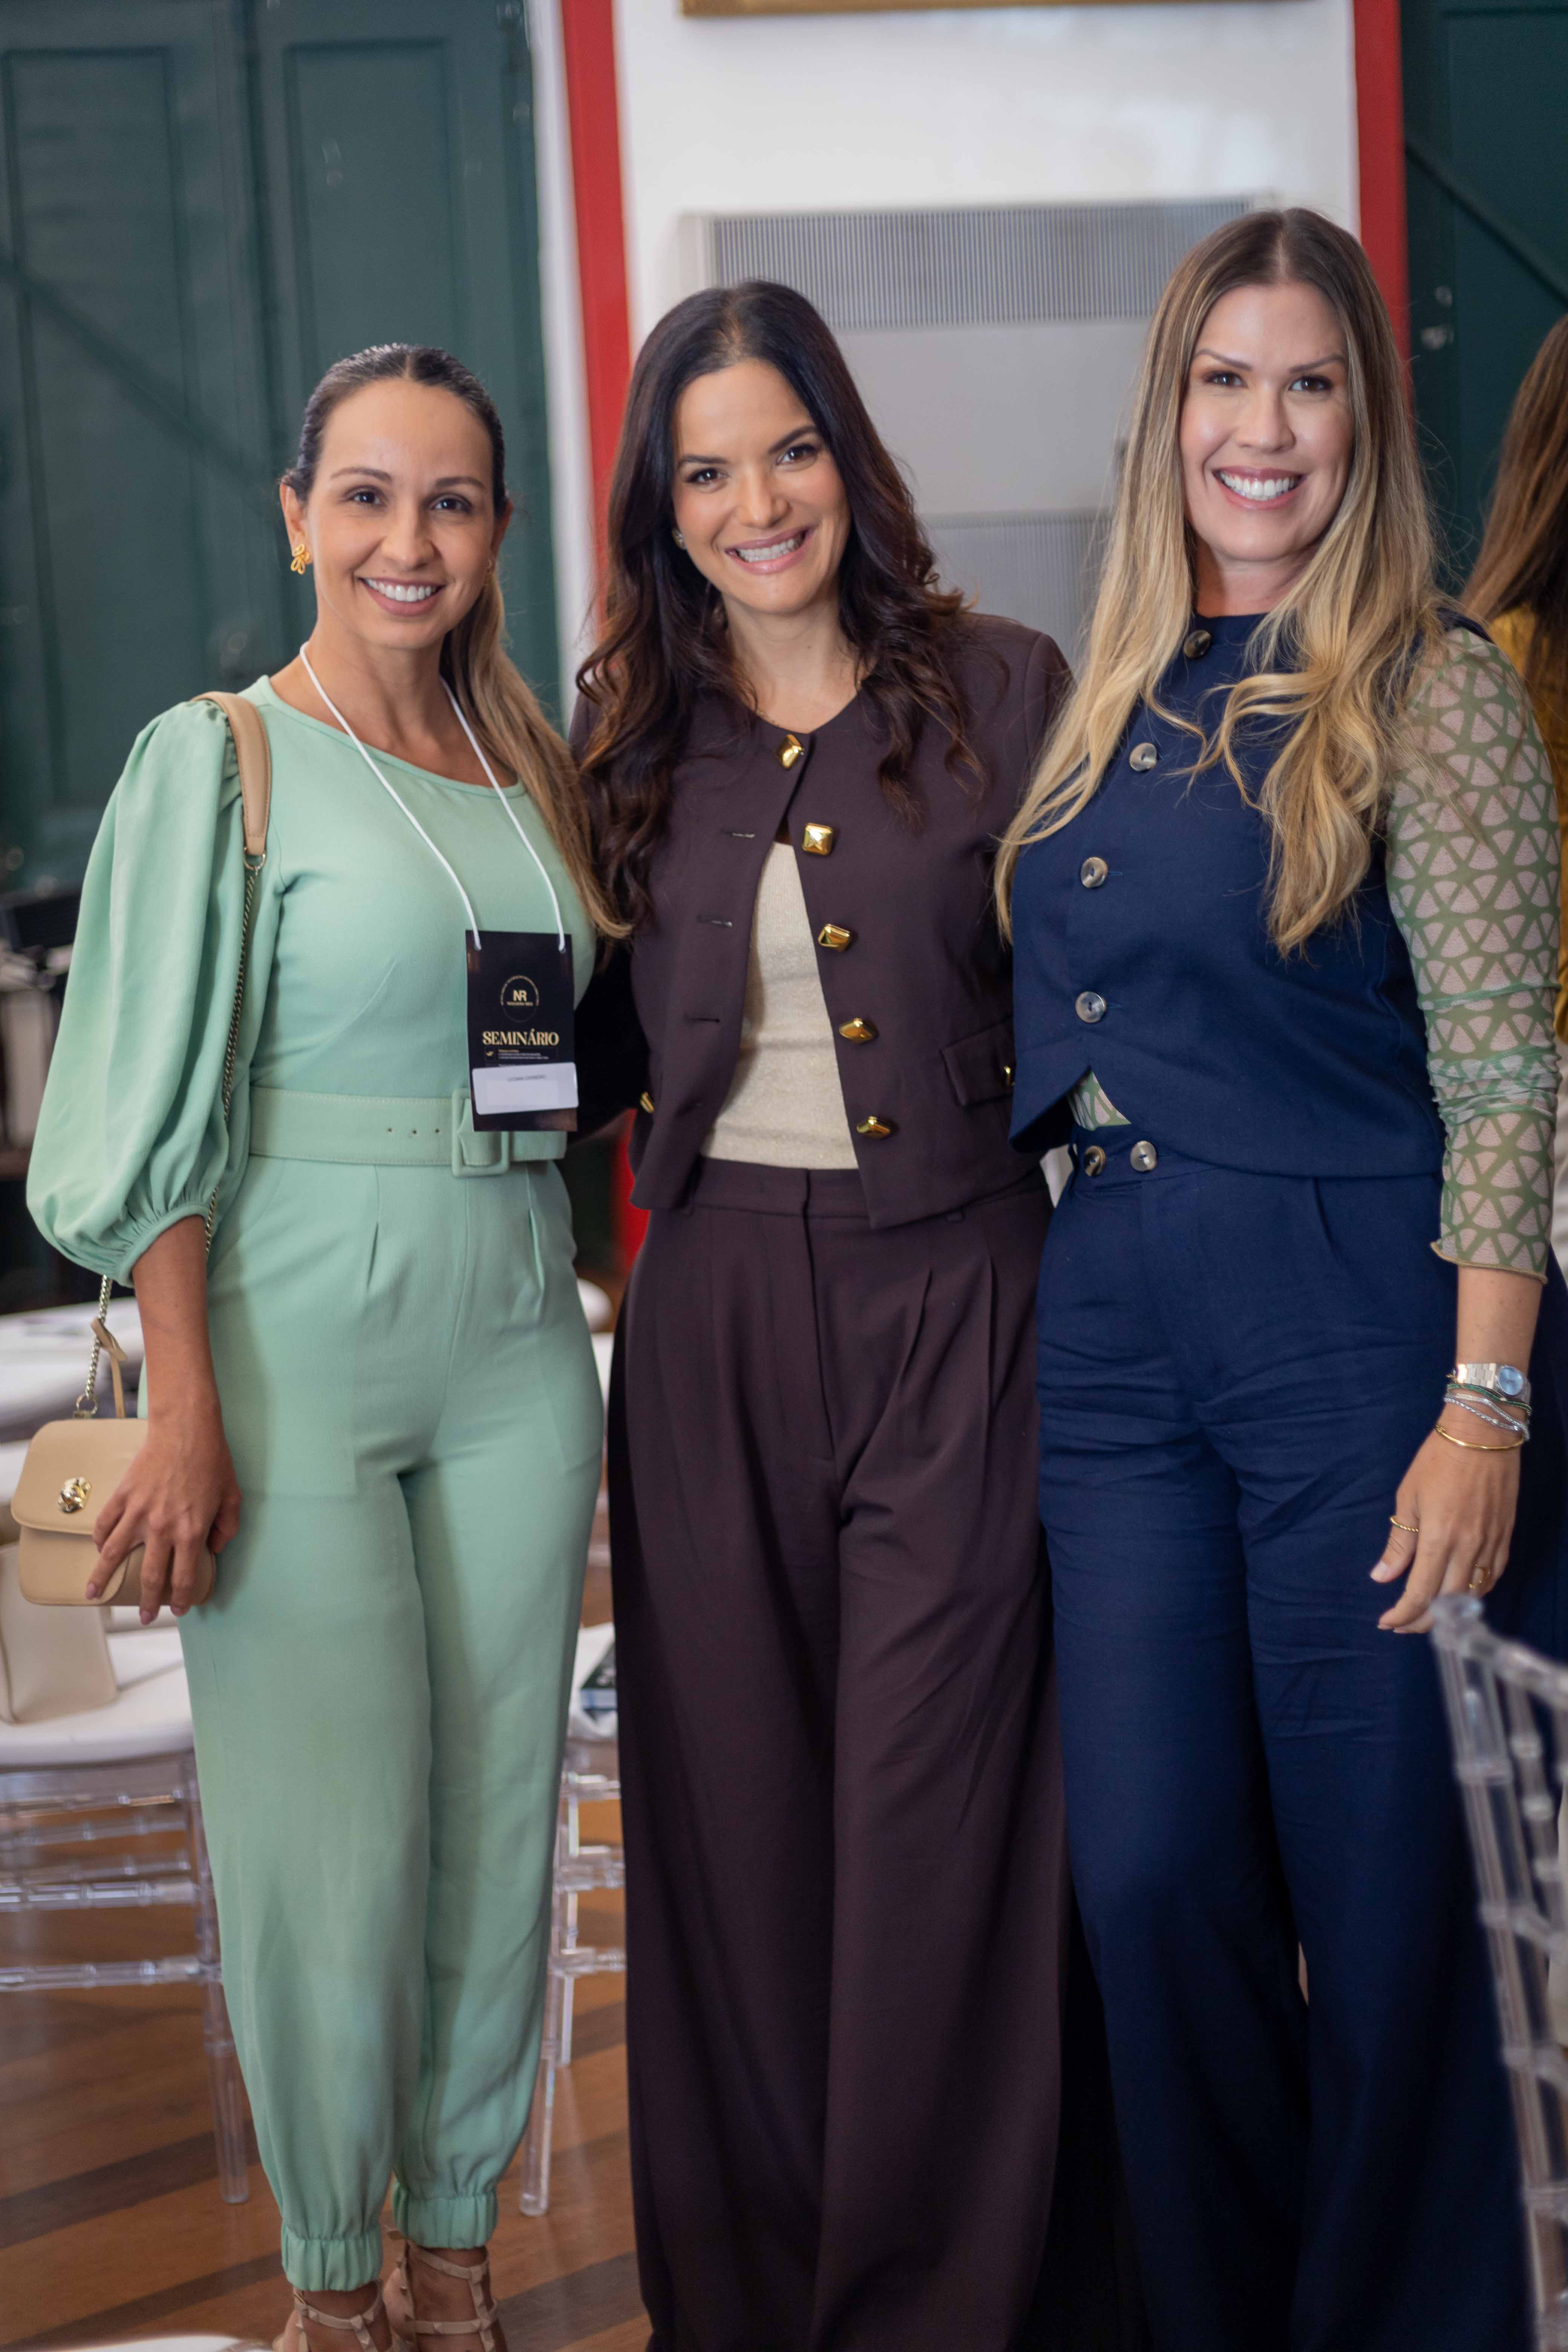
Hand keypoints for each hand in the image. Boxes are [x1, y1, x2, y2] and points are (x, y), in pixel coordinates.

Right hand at [89, 1392, 240, 1619]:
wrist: (186, 1430)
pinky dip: (99, 1542)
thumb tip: (214, 1550)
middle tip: (146, 1617)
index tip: (180, 1608)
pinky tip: (98, 1552)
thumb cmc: (212, 1461)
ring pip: (114, 1554)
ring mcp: (138, 1513)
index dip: (183, 1597)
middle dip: (149, 1601)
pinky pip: (104, 1525)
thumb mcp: (232, 1497)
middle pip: (151, 1575)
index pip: (185, 1576)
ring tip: (95, 1595)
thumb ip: (227, 1528)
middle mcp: (162, 1528)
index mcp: (191, 1531)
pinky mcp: (123, 1496)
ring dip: (103, 1578)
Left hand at [1371, 1407, 1521, 1631]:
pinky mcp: (1505, 1537)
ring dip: (1449, 1611)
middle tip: (1402, 1624)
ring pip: (1472, 1594)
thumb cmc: (1438, 1460)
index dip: (1403, 1615)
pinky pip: (1492, 1576)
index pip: (1421, 1593)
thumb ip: (1399, 1543)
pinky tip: (1459, 1592)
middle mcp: (1469, 1547)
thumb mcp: (1408, 1498)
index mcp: (1440, 1538)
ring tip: (1427, 1614)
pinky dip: (1474, 1591)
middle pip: (1447, 1603)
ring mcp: (1491, 1544)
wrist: (1482, 1434)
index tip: (1386, 1622)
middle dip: (1422, 1621)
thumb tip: (1381, 1577)